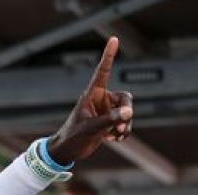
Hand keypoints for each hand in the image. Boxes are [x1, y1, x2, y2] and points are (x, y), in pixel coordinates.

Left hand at [46, 37, 133, 164]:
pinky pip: (125, 123)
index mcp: (92, 94)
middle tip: (123, 126)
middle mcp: (101, 100)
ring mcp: (106, 111)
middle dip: (128, 112)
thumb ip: (110, 119)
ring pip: (127, 112)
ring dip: (126, 125)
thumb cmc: (73, 136)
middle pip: (126, 98)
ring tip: (118, 135)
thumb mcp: (91, 128)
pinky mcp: (109, 122)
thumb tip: (129, 112)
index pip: (103, 71)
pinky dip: (123, 132)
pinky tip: (114, 139)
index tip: (113, 39)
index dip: (109, 55)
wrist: (68, 151)